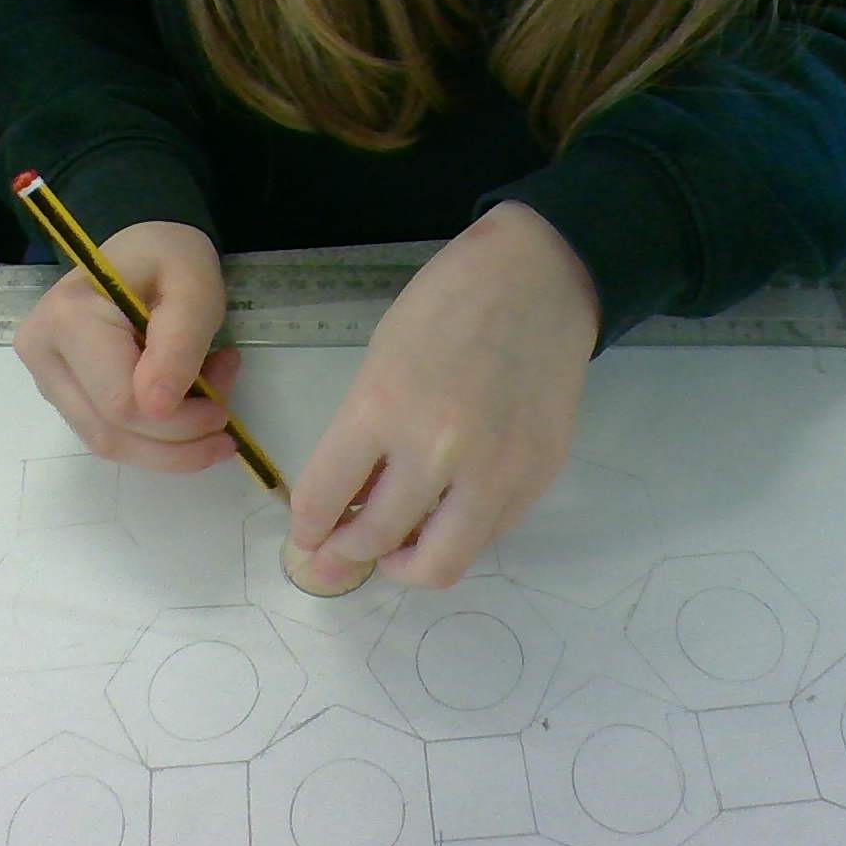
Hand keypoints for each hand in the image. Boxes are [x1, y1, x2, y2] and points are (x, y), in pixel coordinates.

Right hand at [14, 220, 243, 472]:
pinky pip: (109, 435)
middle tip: (226, 410)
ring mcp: (47, 378)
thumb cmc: (169, 259)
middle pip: (111, 432)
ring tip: (212, 404)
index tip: (224, 403)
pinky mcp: (62, 394)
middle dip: (178, 438)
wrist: (142, 252)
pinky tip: (186, 405)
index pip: (121, 403)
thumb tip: (155, 408)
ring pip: (109, 443)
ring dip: (169, 444)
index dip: (179, 422)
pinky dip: (155, 437)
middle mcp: (42, 354)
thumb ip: (179, 343)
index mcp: (67, 319)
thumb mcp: (194, 286)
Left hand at [288, 202, 599, 587]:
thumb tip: (349, 503)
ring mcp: (495, 471)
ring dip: (402, 566)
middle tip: (337, 555)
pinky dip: (455, 538)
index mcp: (383, 407)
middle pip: (374, 540)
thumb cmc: (447, 305)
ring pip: (438, 565)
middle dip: (343, 556)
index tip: (306, 535)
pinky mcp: (536, 478)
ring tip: (392, 553)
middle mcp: (438, 450)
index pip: (324, 497)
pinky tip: (442, 518)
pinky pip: (486, 538)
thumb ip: (364, 436)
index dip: (306, 528)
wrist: (539, 279)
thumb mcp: (382, 360)